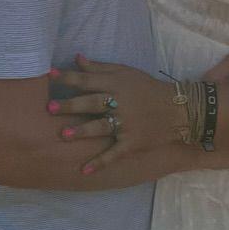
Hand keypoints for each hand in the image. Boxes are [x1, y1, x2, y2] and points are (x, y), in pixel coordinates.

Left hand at [48, 43, 228, 176]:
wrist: (178, 110)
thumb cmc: (147, 88)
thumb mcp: (126, 72)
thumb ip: (100, 68)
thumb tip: (76, 58)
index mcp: (117, 84)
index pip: (89, 80)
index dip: (69, 77)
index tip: (51, 76)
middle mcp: (121, 103)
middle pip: (93, 103)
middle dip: (71, 105)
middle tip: (50, 108)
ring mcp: (127, 124)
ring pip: (102, 127)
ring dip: (83, 131)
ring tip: (64, 135)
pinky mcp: (133, 143)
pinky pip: (115, 153)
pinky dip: (100, 162)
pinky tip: (85, 170)